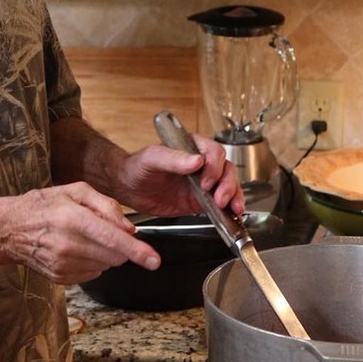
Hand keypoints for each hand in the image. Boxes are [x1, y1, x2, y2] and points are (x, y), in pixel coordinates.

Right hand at [0, 182, 160, 284]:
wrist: (8, 229)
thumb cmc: (42, 206)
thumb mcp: (74, 191)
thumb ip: (106, 205)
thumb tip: (129, 228)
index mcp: (73, 219)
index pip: (114, 240)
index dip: (138, 252)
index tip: (154, 260)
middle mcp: (69, 245)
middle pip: (115, 256)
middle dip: (121, 246)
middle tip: (105, 231)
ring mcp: (64, 265)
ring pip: (106, 266)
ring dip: (106, 254)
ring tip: (85, 238)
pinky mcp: (61, 278)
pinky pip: (92, 273)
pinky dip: (93, 262)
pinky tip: (76, 249)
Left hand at [114, 133, 243, 217]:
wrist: (128, 188)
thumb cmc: (138, 167)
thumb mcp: (152, 158)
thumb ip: (173, 158)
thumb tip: (196, 160)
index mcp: (191, 147)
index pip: (214, 151)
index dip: (214, 166)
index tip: (205, 181)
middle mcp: (201, 163)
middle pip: (226, 168)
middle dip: (227, 184)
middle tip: (219, 198)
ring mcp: (203, 182)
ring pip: (229, 184)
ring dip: (234, 195)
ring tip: (232, 208)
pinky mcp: (201, 200)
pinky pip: (221, 202)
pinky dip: (230, 208)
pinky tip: (233, 215)